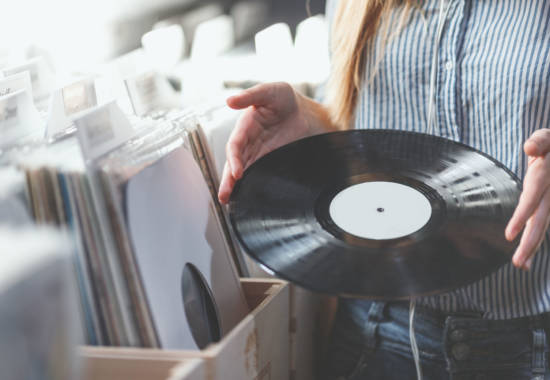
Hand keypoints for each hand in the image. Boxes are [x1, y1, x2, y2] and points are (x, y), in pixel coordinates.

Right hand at [218, 82, 331, 203]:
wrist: (303, 111)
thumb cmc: (284, 99)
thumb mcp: (269, 91)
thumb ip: (250, 95)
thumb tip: (229, 100)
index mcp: (244, 127)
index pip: (235, 146)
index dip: (234, 159)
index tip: (236, 172)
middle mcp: (247, 143)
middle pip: (234, 164)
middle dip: (228, 180)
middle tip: (224, 195)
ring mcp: (257, 154)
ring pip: (242, 173)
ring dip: (234, 186)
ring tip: (228, 201)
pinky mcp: (269, 162)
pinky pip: (257, 175)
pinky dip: (250, 186)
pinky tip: (246, 198)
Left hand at [505, 129, 549, 269]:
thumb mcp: (547, 136)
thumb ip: (540, 141)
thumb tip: (529, 149)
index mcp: (546, 175)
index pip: (533, 197)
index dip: (522, 216)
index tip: (509, 236)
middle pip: (540, 219)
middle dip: (530, 242)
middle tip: (517, 264)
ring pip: (543, 223)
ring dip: (532, 245)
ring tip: (520, 265)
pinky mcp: (549, 203)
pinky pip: (541, 221)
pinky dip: (534, 238)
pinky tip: (526, 257)